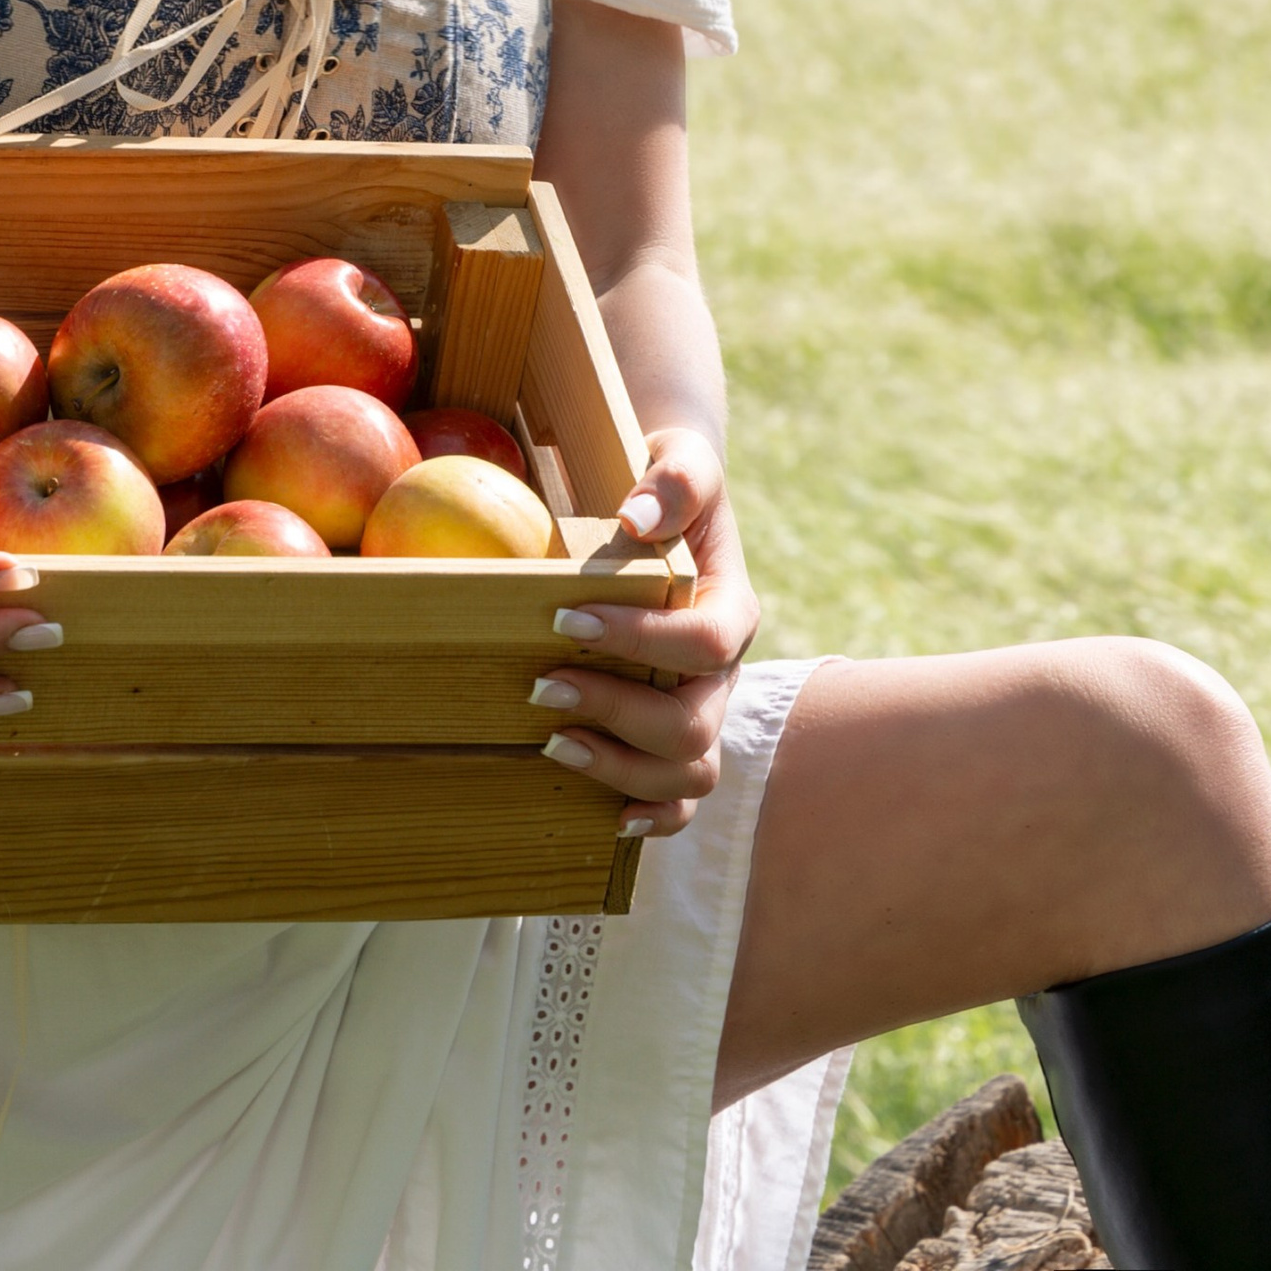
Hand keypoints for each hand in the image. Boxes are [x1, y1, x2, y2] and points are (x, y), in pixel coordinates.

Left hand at [526, 429, 757, 841]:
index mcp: (731, 607)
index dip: (642, 642)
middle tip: (540, 684)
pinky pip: (684, 798)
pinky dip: (654, 815)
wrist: (664, 507)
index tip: (567, 619)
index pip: (705, 642)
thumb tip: (635, 520)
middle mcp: (724, 670)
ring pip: (691, 772)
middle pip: (694, 722)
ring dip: (622, 768)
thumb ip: (673, 479)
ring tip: (553, 742)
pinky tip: (609, 812)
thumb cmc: (665, 481)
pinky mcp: (677, 735)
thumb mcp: (679, 455)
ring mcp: (704, 708)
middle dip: (615, 711)